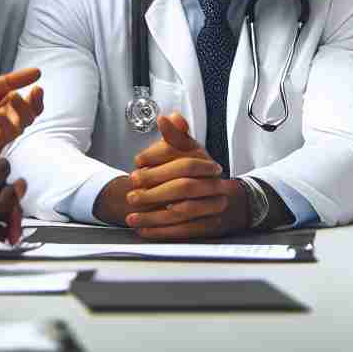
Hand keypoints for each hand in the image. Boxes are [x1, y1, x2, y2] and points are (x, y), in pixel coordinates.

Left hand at [123, 113, 240, 238]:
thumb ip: (175, 136)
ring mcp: (214, 206)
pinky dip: (162, 232)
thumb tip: (168, 119)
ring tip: (132, 217)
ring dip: (153, 217)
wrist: (220, 197)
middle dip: (154, 192)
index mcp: (206, 163)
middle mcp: (214, 184)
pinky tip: (144, 230)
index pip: (185, 163)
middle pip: (184, 187)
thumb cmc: (196, 171)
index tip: (137, 163)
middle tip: (132, 195)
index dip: (160, 163)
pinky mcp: (209, 226)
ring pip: (183, 212)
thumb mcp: (187, 150)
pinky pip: (185, 231)